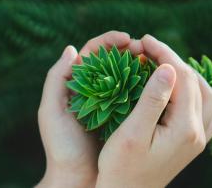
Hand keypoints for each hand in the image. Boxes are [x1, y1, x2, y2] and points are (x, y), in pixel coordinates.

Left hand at [36, 31, 142, 187]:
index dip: (110, 41)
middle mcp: (95, 90)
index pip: (94, 53)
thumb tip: (72, 49)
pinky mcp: (124, 117)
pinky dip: (148, 86)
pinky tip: (159, 83)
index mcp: (77, 84)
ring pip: (128, 76)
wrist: (77, 180)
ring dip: (141, 65)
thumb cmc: (62, 147)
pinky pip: (137, 96)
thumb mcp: (51, 113)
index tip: (128, 38)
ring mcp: (111, 103)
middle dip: (131, 50)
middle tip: (147, 49)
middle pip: (114, 60)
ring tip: (156, 61)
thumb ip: (56, 80)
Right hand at [96, 34, 211, 187]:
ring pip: (204, 92)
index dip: (164, 53)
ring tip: (159, 62)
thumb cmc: (121, 167)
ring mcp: (200, 138)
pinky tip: (177, 86)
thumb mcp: (131, 133)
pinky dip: (192, 89)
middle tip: (146, 48)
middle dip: (172, 59)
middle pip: (195, 81)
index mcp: (186, 129)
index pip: (182, 77)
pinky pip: (205, 107)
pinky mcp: (194, 142)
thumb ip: (152, 99)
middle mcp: (199, 132)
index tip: (144, 40)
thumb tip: (168, 67)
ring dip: (183, 73)